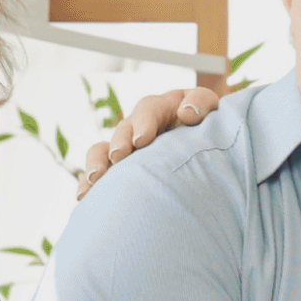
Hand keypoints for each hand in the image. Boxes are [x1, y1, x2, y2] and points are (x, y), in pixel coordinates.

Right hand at [72, 86, 220, 196]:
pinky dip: (90, 182)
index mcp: (167, 107)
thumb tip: (187, 112)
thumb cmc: (215, 134)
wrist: (216, 159)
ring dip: (99, 160)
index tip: (142, 139)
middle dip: (121, 141)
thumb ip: (203, 105)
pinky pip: (100, 170)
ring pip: (106, 148)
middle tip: (120, 155)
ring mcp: (130, 145)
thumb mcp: (214, 114)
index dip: (145, 121)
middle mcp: (144, 124)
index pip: (151, 108)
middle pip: (125, 127)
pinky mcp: (121, 167)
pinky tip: (85, 195)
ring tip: (96, 178)